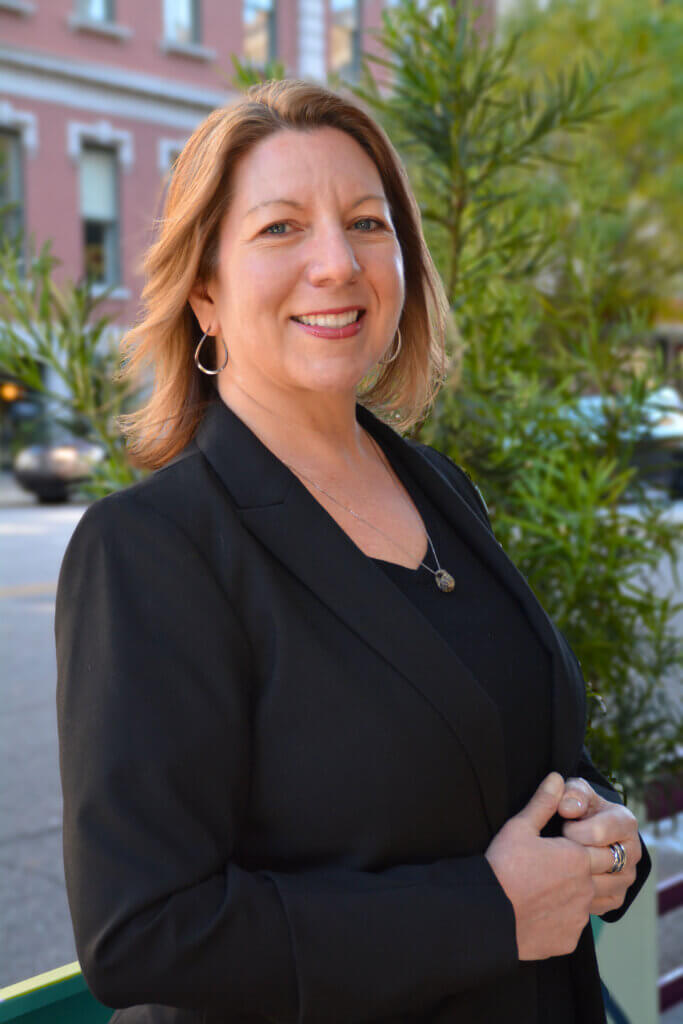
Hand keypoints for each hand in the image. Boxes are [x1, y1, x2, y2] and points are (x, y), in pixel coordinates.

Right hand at [485, 772, 593, 960]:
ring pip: (601, 902)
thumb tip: (556, 778)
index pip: (609, 849)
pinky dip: (571, 915)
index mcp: (577, 858)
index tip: (586, 841)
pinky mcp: (568, 938)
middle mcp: (585, 888)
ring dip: (594, 892)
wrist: (487, 913)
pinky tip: (553, 908)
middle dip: (605, 867)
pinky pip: (578, 925)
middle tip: (585, 861)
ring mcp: (578, 916)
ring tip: (573, 884)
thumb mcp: (520, 827)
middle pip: (614, 876)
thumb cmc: (503, 866)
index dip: (600, 843)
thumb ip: (543, 803)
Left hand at [558, 777, 641, 916]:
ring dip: (572, 876)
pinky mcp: (616, 897)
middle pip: (598, 861)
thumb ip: (572, 793)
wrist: (585, 829)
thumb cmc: (580, 807)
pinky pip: (594, 902)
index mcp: (626, 823)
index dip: (573, 830)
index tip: (563, 826)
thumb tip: (567, 807)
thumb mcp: (576, 792)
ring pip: (596, 885)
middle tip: (559, 846)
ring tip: (560, 862)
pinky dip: (574, 895)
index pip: (598, 833)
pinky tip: (564, 880)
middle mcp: (633, 852)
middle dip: (571, 853)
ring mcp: (627, 877)